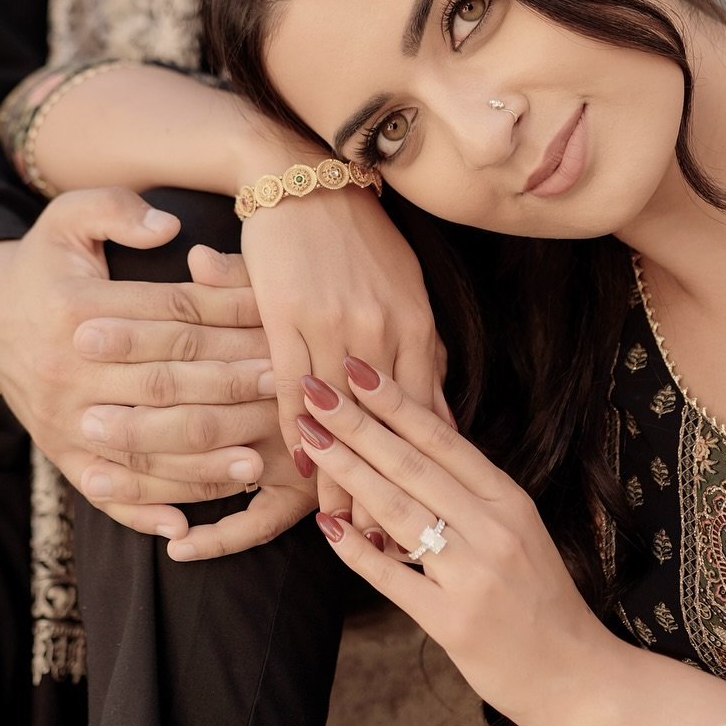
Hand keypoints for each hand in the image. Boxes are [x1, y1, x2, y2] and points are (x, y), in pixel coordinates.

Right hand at [0, 188, 276, 534]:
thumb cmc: (46, 262)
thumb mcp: (68, 216)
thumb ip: (115, 210)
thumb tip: (168, 227)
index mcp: (76, 307)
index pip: (168, 317)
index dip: (227, 319)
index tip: (276, 324)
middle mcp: (67, 370)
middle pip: (163, 384)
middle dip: (229, 388)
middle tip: (284, 389)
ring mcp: (61, 419)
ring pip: (140, 447)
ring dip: (200, 461)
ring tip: (256, 462)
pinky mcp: (59, 453)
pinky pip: (104, 491)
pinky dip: (144, 509)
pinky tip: (186, 526)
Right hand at [178, 183, 445, 557]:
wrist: (305, 180)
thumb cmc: (359, 236)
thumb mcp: (407, 289)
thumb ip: (422, 351)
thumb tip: (438, 411)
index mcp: (418, 325)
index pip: (425, 415)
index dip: (425, 472)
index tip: (430, 519)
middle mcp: (382, 330)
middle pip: (387, 429)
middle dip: (389, 489)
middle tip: (391, 545)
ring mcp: (334, 326)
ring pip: (341, 418)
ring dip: (342, 475)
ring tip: (344, 524)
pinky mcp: (287, 319)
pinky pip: (291, 387)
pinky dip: (297, 431)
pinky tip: (299, 466)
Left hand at [294, 358, 617, 725]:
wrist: (580, 676)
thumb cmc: (543, 601)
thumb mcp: (521, 531)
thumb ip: (475, 491)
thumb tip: (426, 436)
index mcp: (510, 501)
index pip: (444, 440)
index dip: (397, 402)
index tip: (358, 368)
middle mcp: (493, 530)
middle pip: (413, 466)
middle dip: (359, 424)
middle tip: (316, 390)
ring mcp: (473, 576)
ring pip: (399, 510)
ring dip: (349, 471)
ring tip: (311, 440)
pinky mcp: (452, 622)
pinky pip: (393, 577)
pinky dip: (357, 550)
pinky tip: (327, 525)